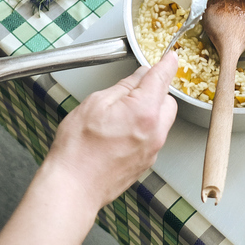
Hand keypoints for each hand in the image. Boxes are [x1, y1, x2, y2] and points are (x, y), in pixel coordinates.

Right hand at [46, 51, 178, 212]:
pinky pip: (152, 137)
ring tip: (119, 114)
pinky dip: (143, 128)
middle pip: (167, 100)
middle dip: (155, 91)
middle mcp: (155, 132)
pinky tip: (119, 132)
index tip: (171, 57)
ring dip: (149, 111)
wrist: (74, 188)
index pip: (161, 78)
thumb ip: (123, 87)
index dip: (167, 64)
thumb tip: (139, 76)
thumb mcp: (96, 103)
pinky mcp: (146, 163)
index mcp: (144, 111)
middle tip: (131, 89)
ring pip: (161, 120)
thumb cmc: (78, 149)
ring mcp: (152, 150)